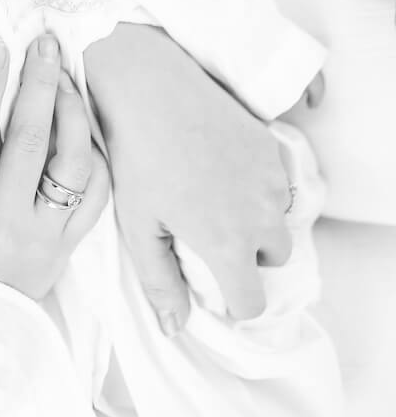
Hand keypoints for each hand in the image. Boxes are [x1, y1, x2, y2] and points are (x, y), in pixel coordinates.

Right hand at [0, 33, 108, 298]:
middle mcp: (5, 223)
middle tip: (44, 45)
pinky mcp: (69, 247)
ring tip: (64, 80)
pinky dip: (93, 157)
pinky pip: (94, 196)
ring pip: (70, 167)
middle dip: (37, 86)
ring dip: (71, 115)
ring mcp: (43, 237)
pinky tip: (81, 128)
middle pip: (28, 144)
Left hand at [84, 24, 295, 331]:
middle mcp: (262, 215)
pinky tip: (219, 165)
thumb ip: (160, 282)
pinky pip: (276, 180)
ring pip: (278, 217)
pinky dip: (257, 183)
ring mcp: (271, 178)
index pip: (253, 302)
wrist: (151, 88)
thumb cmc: (137, 159)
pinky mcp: (271, 146)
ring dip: (256, 217)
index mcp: (229, 244)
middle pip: (273, 258)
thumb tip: (175, 328)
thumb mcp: (139, 226)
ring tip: (211, 195)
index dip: (232, 301)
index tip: (213, 284)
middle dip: (248, 254)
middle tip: (208, 232)